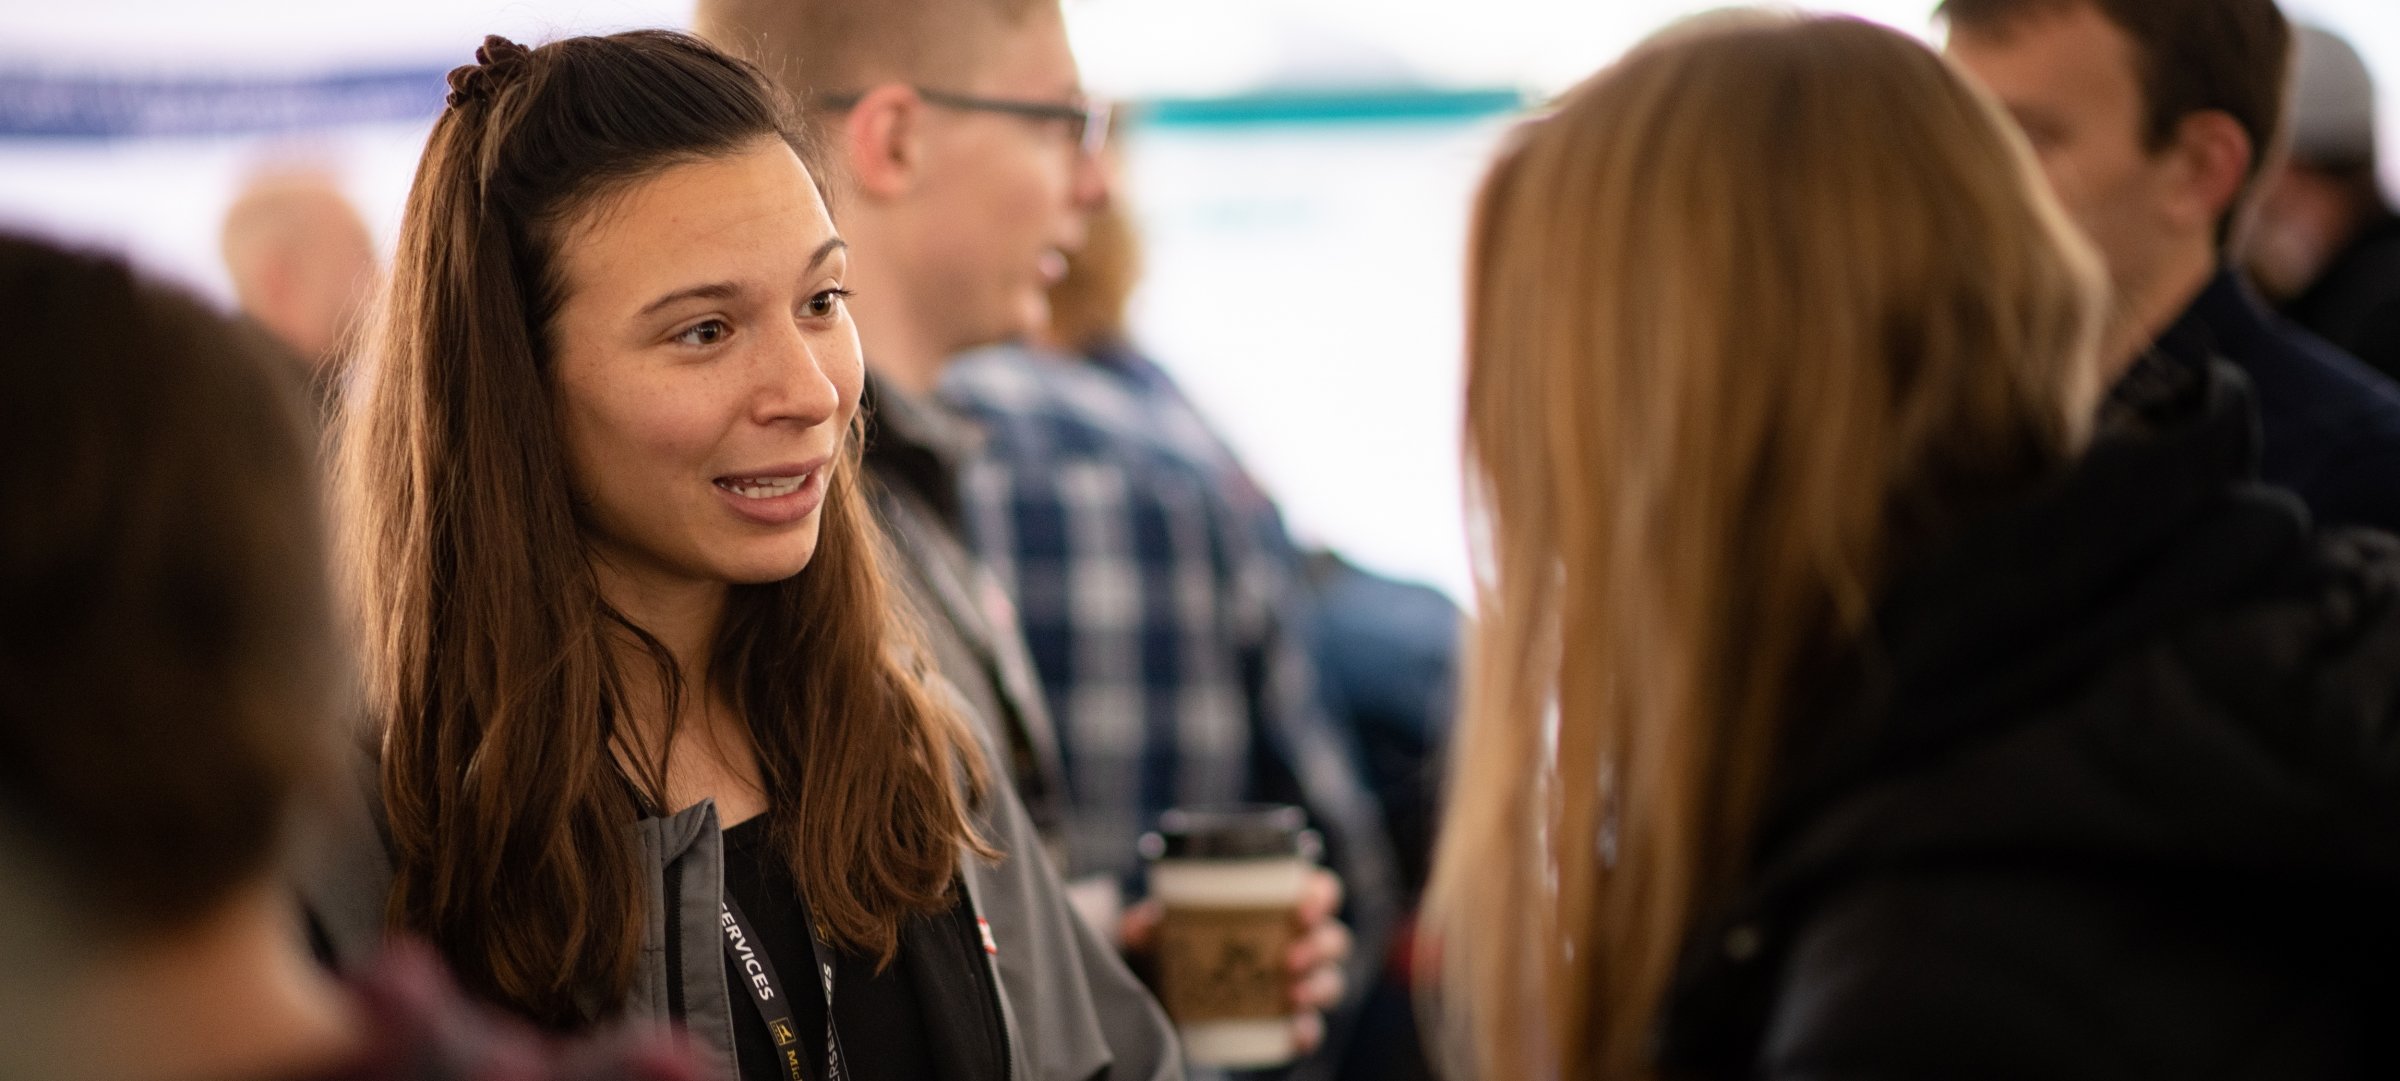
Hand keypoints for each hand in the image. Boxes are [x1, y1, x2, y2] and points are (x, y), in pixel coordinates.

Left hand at [1121, 868, 1351, 1054]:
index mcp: (1279, 907)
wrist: (1167, 997)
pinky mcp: (1286, 1023)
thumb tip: (1143, 924)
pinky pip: (1311, 1028)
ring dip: (1319, 986)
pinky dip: (1308, 1031)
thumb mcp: (1159, 932)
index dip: (1322, 895)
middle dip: (1321, 946)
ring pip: (1331, 981)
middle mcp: (1297, 942)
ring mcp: (1296, 984)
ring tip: (1292, 995)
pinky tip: (1294, 1033)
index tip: (1304, 907)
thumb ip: (1146, 925)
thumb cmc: (1178, 947)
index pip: (1321, 891)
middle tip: (1291, 958)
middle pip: (1334, 939)